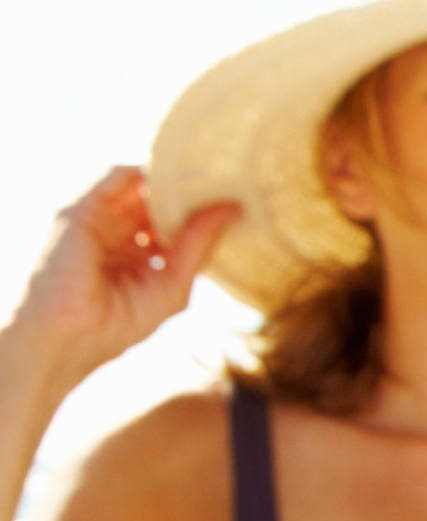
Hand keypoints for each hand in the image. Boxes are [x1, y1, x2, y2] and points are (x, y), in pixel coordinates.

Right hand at [10, 169, 238, 388]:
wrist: (75, 332)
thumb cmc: (123, 321)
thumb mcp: (174, 281)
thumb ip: (199, 243)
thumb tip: (233, 209)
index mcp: (141, 256)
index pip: (175, 225)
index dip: (202, 213)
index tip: (235, 197)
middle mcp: (121, 235)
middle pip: (159, 202)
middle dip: (189, 191)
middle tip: (228, 175)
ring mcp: (102, 221)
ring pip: (140, 187)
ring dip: (170, 176)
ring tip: (207, 167)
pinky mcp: (85, 210)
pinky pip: (116, 178)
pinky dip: (144, 170)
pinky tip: (173, 169)